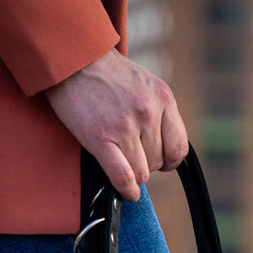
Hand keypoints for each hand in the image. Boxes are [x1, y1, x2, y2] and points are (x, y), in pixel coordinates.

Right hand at [44, 49, 187, 200]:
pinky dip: (127, 189)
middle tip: (127, 148)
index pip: (179, 148)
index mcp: (164, 98)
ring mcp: (126, 125)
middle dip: (145, 161)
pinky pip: (123, 176)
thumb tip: (168, 154)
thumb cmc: (109, 76)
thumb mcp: (147, 85)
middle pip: (158, 162)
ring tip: (118, 154)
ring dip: (131, 170)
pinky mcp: (101, 137)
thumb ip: (161, 114)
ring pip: (142, 172)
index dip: (169, 160)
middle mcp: (148, 112)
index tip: (160, 160)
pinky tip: (128, 192)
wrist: (73, 59)